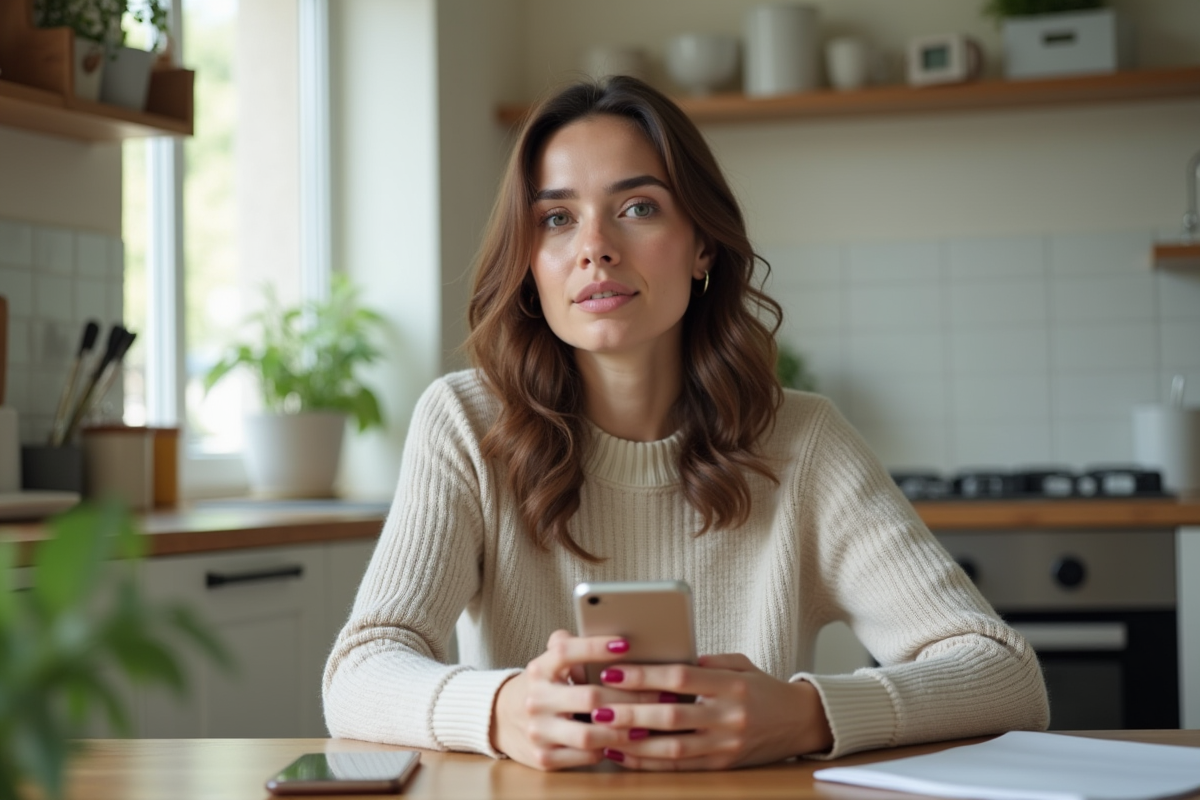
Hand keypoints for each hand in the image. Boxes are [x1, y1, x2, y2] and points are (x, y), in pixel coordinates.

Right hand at [490, 629, 665, 770]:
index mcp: (539, 669)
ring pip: (588, 734)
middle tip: (661, 693)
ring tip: (648, 724)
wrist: (500, 719)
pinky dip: (608, 749)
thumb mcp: (549, 662)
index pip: (566, 652)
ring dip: (622, 729)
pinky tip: (627, 742)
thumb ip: (571, 645)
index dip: (596, 646)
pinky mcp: (543, 758)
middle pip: (589, 696)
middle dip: (630, 696)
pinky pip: (584, 756)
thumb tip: (608, 633)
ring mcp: (538, 731)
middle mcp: (535, 699)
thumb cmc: (543, 685)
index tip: (626, 643)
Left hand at [586, 653, 832, 770]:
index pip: (681, 678)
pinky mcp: (723, 765)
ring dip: (633, 743)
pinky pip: (680, 768)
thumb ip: (704, 662)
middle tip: (598, 705)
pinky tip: (623, 755)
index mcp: (732, 685)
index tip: (614, 670)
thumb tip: (662, 659)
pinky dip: (649, 763)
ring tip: (603, 733)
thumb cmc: (762, 688)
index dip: (645, 675)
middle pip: (672, 716)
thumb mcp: (739, 664)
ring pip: (673, 748)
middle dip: (630, 712)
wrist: (801, 721)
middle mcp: (730, 716)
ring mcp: (726, 745)